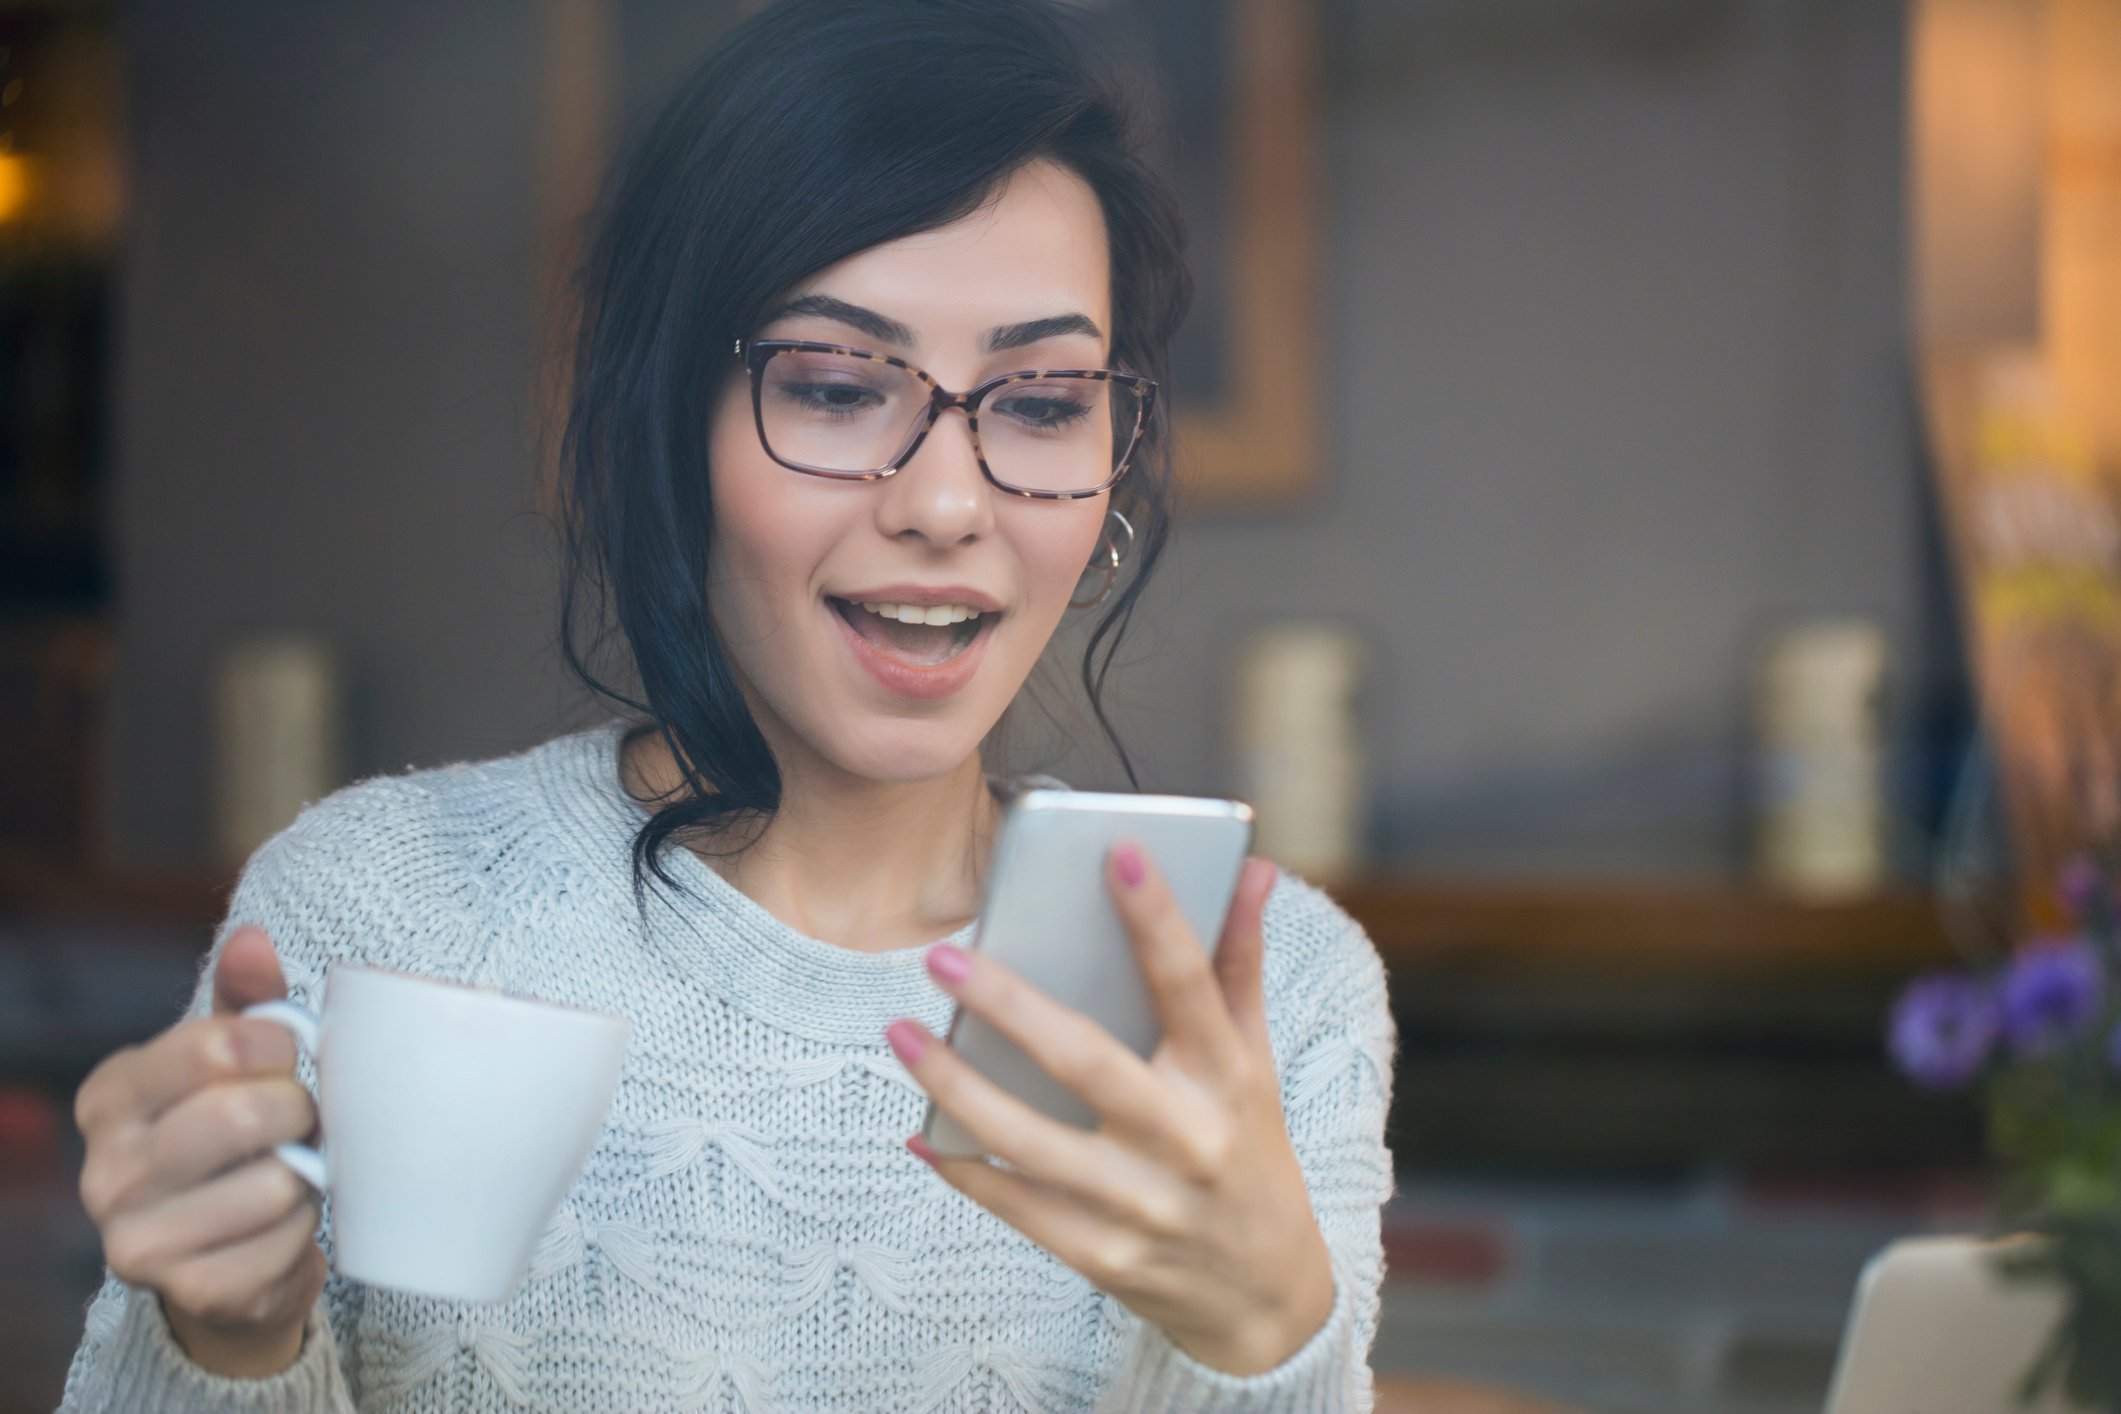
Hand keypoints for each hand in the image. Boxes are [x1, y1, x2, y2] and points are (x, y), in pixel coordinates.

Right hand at [74, 926, 326, 1377]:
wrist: (227, 1256)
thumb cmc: (233, 1138)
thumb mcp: (233, 1062)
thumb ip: (247, 1000)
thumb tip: (253, 941)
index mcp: (112, 1096)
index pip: (217, 1046)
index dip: (281, 1045)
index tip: (289, 1057)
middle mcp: (107, 1171)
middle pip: (244, 1116)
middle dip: (300, 1111)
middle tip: (302, 1118)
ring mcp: (138, 1241)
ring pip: (275, 1184)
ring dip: (307, 1173)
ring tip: (292, 1169)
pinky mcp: (189, 1293)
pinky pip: (286, 1243)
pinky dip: (306, 1228)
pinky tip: (284, 1222)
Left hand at [886, 845, 1335, 1375]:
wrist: (1266, 1297)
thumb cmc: (1249, 1153)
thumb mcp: (1254, 1064)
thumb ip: (1239, 966)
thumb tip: (1254, 868)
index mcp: (1227, 1078)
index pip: (1190, 985)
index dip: (1157, 919)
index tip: (1118, 853)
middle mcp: (1186, 1139)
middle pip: (1085, 1061)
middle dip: (1008, 1005)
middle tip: (941, 956)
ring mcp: (1141, 1204)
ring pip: (1029, 1140)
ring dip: (955, 1085)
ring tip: (901, 1032)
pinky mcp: (1103, 1256)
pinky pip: (1016, 1206)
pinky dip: (964, 1169)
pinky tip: (919, 1130)